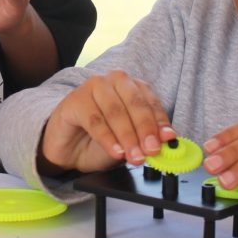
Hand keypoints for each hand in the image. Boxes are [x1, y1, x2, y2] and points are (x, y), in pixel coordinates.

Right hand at [38, 70, 175, 174]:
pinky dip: (107, 138)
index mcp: (132, 86)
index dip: (161, 122)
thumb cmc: (100, 140)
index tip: (168, 140)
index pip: (151, 102)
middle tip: (151, 150)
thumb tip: (166, 143)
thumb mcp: (128, 142)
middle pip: (135, 103)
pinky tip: (115, 151)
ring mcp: (93, 87)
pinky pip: (94, 119)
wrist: (68, 148)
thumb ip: (145, 140)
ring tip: (134, 156)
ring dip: (127, 136)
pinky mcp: (75, 100)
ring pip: (115, 111)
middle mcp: (114, 81)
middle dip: (145, 129)